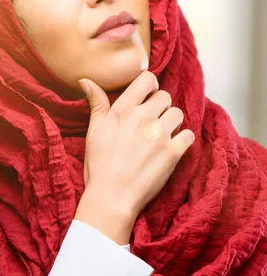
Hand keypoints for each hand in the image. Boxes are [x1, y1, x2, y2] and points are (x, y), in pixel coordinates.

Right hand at [74, 71, 194, 243]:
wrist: (111, 196)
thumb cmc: (98, 164)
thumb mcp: (93, 130)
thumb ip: (96, 103)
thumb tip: (86, 80)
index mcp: (123, 110)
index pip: (147, 79)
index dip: (149, 86)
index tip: (146, 96)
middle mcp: (143, 118)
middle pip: (165, 96)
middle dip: (160, 106)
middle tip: (151, 121)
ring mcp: (160, 135)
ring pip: (178, 113)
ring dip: (172, 121)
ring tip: (161, 134)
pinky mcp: (174, 152)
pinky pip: (188, 135)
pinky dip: (183, 140)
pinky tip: (171, 147)